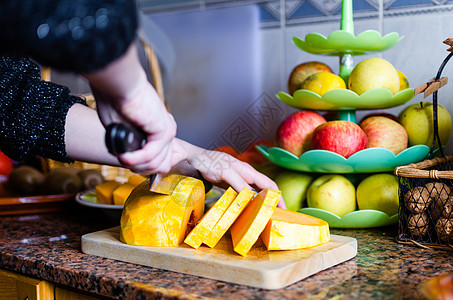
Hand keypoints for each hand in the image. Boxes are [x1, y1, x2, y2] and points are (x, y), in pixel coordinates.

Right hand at [83, 44, 185, 173]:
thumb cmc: (115, 100)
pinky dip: (136, 159)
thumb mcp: (121, 129)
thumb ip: (130, 145)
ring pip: (156, 164)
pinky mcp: (165, 131)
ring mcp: (167, 132)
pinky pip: (152, 155)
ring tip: (123, 158)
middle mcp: (166, 131)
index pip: (162, 160)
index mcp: (158, 128)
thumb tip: (128, 160)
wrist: (118, 85)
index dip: (144, 167)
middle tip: (125, 161)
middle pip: (161, 166)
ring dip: (136, 165)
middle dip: (141, 169)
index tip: (129, 162)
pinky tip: (125, 156)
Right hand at [178, 139, 285, 208]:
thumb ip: (240, 188)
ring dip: (264, 198)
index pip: (269, 183)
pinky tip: (249, 201)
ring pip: (256, 183)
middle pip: (267, 183)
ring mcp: (235, 168)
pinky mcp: (224, 170)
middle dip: (277, 198)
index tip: (283, 209)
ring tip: (270, 211)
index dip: (278, 196)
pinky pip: (238, 183)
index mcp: (248, 171)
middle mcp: (245, 169)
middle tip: (283, 212)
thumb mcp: (230, 179)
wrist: (196, 157)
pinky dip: (245, 193)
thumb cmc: (214, 168)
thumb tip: (251, 201)